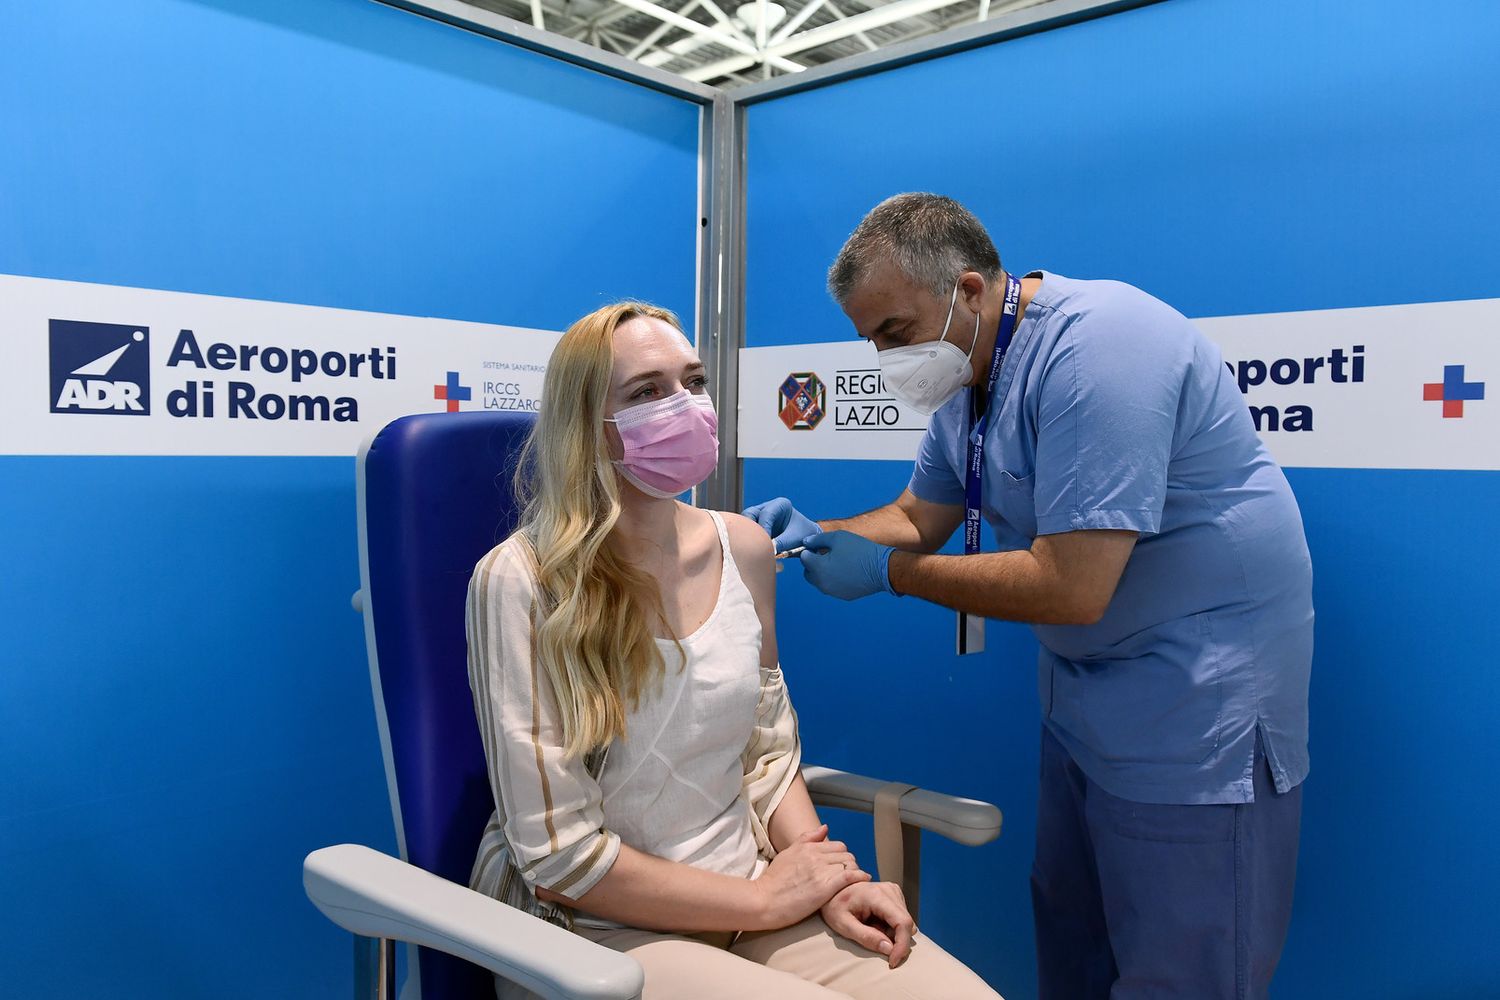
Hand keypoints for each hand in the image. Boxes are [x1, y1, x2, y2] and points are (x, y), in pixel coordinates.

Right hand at [742, 497, 818, 554]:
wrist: (806, 541)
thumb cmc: (803, 536)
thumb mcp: (794, 539)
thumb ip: (781, 543)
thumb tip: (768, 549)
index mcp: (781, 504)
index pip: (766, 513)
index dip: (764, 528)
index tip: (766, 542)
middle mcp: (767, 507)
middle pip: (750, 514)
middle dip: (751, 529)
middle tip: (755, 544)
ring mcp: (760, 516)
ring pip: (745, 523)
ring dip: (747, 535)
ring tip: (754, 547)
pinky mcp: (756, 526)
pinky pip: (746, 531)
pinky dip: (748, 539)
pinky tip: (753, 549)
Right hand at [751, 825, 869, 929]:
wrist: (763, 900)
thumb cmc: (773, 881)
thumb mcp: (787, 853)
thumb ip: (806, 839)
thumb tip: (825, 827)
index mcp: (807, 847)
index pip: (837, 846)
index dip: (842, 857)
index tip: (841, 867)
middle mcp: (815, 855)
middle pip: (846, 854)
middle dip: (850, 864)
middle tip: (848, 876)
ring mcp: (820, 870)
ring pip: (850, 864)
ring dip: (854, 872)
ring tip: (853, 882)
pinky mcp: (825, 887)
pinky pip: (850, 876)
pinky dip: (859, 877)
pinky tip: (863, 880)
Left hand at [798, 531, 895, 599]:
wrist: (882, 568)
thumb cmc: (860, 550)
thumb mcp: (837, 537)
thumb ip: (817, 539)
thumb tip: (806, 542)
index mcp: (819, 568)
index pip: (803, 558)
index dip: (810, 550)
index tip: (820, 547)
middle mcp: (822, 583)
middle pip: (808, 573)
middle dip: (813, 564)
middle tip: (827, 555)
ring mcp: (832, 592)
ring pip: (820, 581)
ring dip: (823, 573)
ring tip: (839, 562)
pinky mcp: (843, 596)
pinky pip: (832, 587)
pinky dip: (834, 580)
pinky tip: (847, 571)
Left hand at [820, 881, 916, 968]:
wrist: (830, 890)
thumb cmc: (833, 906)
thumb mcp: (843, 925)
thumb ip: (866, 937)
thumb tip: (889, 948)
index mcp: (877, 895)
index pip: (903, 922)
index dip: (902, 945)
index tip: (893, 962)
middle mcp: (889, 890)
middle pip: (907, 923)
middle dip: (895, 941)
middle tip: (873, 942)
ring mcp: (893, 890)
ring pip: (905, 922)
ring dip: (892, 934)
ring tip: (870, 928)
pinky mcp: (894, 894)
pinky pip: (901, 918)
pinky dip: (891, 927)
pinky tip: (875, 923)